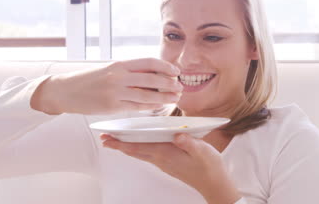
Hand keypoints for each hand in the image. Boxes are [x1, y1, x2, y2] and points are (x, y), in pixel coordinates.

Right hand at [31, 58, 182, 114]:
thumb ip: (129, 72)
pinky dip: (150, 106)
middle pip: (152, 79)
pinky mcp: (112, 106)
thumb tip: (154, 75)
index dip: (165, 66)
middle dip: (169, 83)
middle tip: (180, 87)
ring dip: (164, 97)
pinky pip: (136, 106)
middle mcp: (118, 76)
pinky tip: (159, 106)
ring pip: (147, 95)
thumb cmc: (89, 80)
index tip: (176, 71)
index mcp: (119, 64)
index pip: (148, 62)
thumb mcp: (110, 69)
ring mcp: (115, 92)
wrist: (65, 91)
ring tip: (175, 98)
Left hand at [100, 133, 241, 203]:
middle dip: (119, 145)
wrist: (214, 184)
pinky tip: (139, 145)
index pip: (138, 147)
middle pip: (135, 151)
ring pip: (140, 154)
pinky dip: (139, 149)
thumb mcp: (202, 151)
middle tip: (104, 138)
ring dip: (127, 147)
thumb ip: (189, 143)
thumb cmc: (209, 166)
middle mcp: (161, 160)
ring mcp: (164, 163)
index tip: (107, 138)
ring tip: (117, 141)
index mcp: (166, 154)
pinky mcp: (169, 164)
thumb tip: (177, 135)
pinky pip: (148, 155)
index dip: (121, 143)